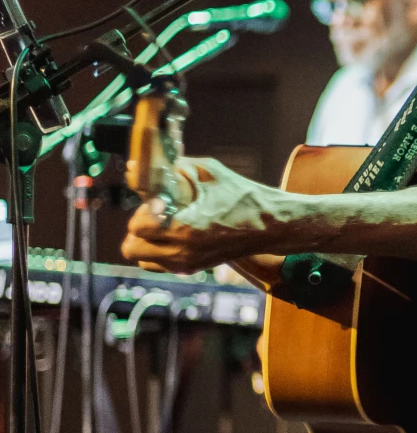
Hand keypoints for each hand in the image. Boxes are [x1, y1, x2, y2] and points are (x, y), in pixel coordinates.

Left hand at [123, 156, 276, 273]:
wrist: (269, 225)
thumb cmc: (242, 196)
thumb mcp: (208, 173)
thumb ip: (175, 167)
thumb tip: (145, 164)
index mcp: (185, 228)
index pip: (137, 227)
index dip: (144, 209)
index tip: (159, 201)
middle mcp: (183, 252)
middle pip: (131, 248)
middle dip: (138, 227)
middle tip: (156, 214)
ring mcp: (187, 263)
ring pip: (142, 259)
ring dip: (145, 241)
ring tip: (163, 225)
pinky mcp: (193, 268)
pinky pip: (159, 264)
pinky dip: (158, 250)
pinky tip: (173, 234)